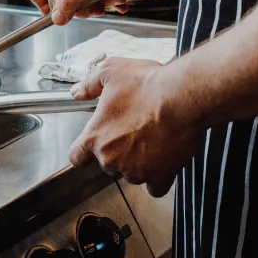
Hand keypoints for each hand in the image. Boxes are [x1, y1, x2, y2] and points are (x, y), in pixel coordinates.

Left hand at [67, 58, 199, 196]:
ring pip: (131, 173)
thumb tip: (77, 92)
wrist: (180, 98)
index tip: (91, 146)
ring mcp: (135, 171)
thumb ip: (89, 84)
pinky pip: (154, 186)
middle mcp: (111, 159)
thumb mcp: (111, 71)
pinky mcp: (158, 176)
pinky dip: (157, 177)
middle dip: (117, 150)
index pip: (76, 156)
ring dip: (138, 161)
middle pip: (107, 163)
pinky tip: (162, 161)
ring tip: (152, 137)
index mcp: (96, 136)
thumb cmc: (147, 85)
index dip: (83, 150)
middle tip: (133, 129)